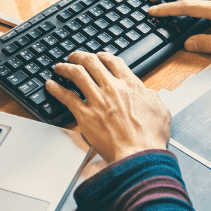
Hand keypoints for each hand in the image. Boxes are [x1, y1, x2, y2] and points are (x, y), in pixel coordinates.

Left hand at [45, 50, 170, 164]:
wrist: (139, 153)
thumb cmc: (150, 137)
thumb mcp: (160, 110)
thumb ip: (152, 97)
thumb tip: (148, 93)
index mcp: (131, 85)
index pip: (113, 62)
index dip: (103, 56)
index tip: (98, 57)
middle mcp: (112, 88)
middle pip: (92, 62)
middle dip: (80, 57)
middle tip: (74, 57)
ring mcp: (97, 100)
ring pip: (77, 74)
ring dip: (66, 67)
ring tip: (59, 67)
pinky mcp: (85, 115)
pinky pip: (66, 97)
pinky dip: (56, 89)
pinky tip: (50, 85)